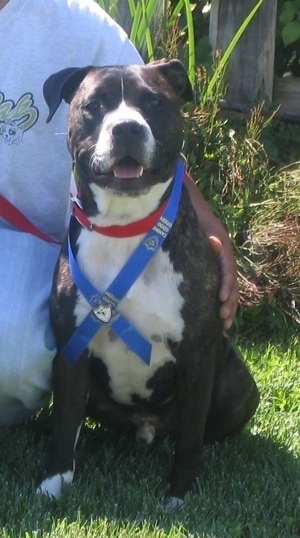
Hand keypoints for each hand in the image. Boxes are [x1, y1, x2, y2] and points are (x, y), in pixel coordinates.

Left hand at [184, 173, 238, 328]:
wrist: (184, 202)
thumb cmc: (188, 212)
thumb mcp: (196, 220)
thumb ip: (205, 233)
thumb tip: (216, 244)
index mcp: (221, 245)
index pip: (228, 269)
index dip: (227, 284)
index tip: (222, 299)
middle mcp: (222, 253)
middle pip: (231, 281)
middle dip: (230, 302)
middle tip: (223, 319)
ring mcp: (217, 259)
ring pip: (228, 285)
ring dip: (228, 304)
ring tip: (224, 323)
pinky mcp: (210, 263)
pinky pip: (218, 283)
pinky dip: (220, 298)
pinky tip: (216, 311)